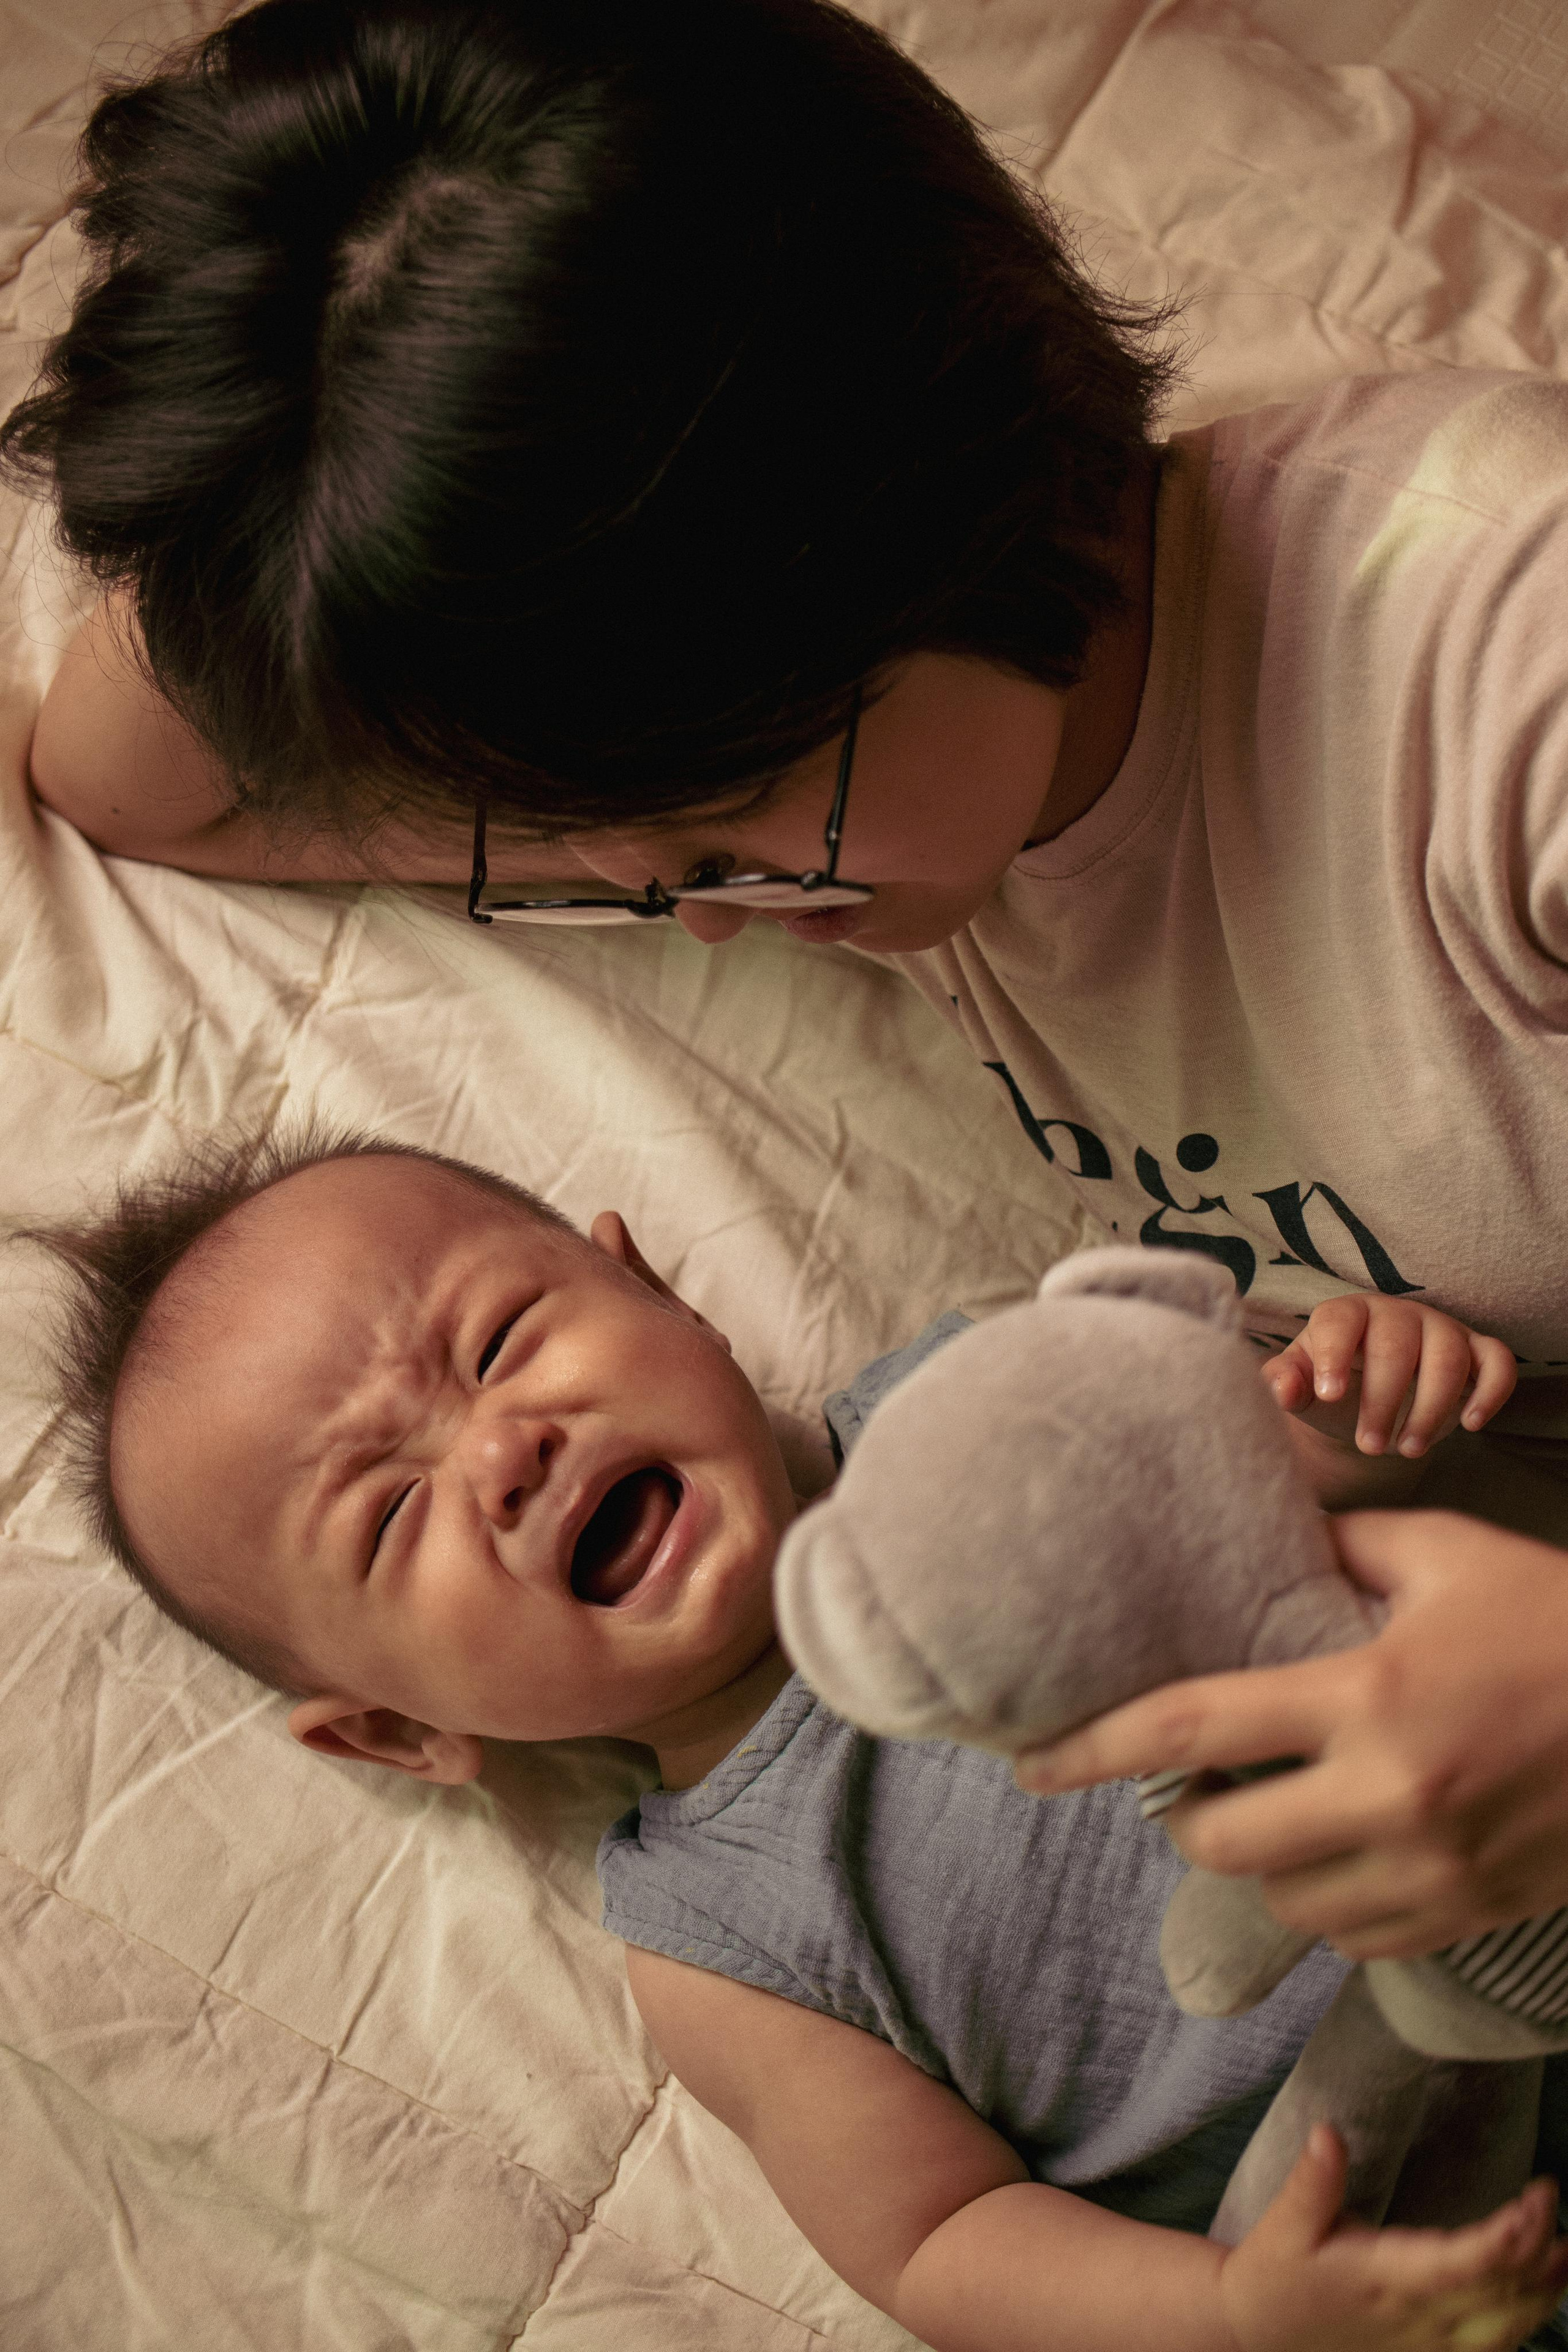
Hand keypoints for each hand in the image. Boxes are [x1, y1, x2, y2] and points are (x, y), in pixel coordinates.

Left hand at [1016, 1511, 1567, 1956]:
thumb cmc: (1556, 1620)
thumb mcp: (1446, 1553)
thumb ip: (1343, 1543)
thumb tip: (1270, 1532)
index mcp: (1367, 1695)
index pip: (1192, 1727)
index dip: (1094, 1750)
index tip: (1028, 1766)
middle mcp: (1390, 1796)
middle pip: (1223, 1842)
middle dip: (1184, 1819)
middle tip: (1186, 1786)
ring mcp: (1433, 1869)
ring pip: (1288, 1904)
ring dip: (1262, 1864)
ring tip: (1269, 1813)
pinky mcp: (1471, 1915)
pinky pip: (1357, 1940)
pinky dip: (1329, 1906)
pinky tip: (1339, 1854)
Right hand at [1221, 2126, 1567, 2351]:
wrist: (1257, 2339)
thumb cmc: (1274, 2279)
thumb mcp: (1284, 2226)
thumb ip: (1313, 2181)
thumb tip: (1328, 2131)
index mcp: (1385, 2280)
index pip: (1465, 2264)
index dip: (1510, 2236)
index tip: (1537, 2196)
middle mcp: (1417, 2319)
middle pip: (1500, 2295)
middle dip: (1539, 2252)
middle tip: (1553, 2200)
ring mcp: (1428, 2345)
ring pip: (1505, 2328)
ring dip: (1544, 2292)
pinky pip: (1491, 2348)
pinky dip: (1524, 2323)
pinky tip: (1539, 2299)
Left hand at [1260, 1297, 1515, 1459]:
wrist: (1370, 1403)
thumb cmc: (1332, 1390)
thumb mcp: (1303, 1390)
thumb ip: (1285, 1384)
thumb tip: (1281, 1387)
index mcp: (1347, 1314)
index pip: (1339, 1321)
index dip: (1333, 1355)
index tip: (1327, 1396)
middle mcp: (1397, 1314)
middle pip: (1397, 1345)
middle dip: (1383, 1400)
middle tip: (1369, 1445)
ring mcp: (1441, 1329)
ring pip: (1448, 1357)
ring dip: (1432, 1407)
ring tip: (1409, 1448)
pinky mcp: (1477, 1351)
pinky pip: (1497, 1361)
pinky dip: (1491, 1391)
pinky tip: (1472, 1424)